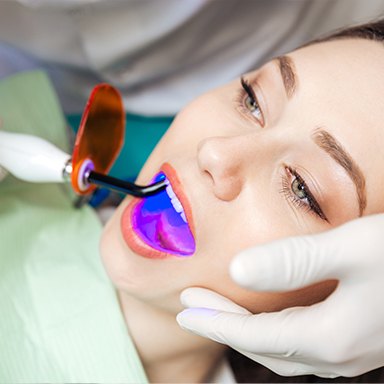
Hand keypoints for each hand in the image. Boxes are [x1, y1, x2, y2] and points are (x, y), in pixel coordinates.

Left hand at [177, 214, 383, 377]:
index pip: (254, 336)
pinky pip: (303, 341)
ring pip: (283, 347)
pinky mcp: (360, 337)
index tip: (184, 310)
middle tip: (190, 308)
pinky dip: (274, 329)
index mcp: (331, 336)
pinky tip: (267, 314)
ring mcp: (353, 350)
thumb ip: (295, 261)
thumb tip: (238, 269)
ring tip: (218, 309)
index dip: (216, 322)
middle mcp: (340, 353)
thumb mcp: (352, 248)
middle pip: (264, 345)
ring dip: (247, 327)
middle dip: (224, 326)